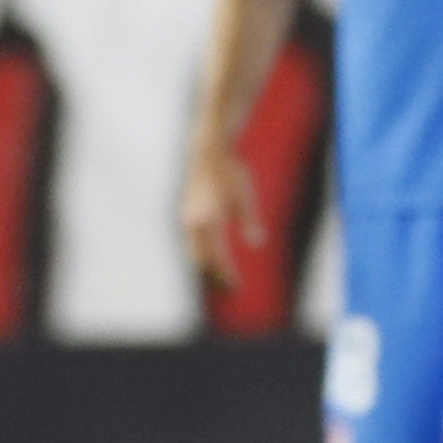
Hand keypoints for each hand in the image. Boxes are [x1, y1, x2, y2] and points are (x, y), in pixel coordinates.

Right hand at [180, 145, 263, 288]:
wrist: (207, 152)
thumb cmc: (231, 172)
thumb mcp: (245, 195)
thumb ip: (249, 220)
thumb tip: (257, 243)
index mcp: (208, 219)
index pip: (216, 256)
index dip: (225, 274)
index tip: (237, 286)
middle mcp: (193, 222)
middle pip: (200, 260)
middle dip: (214, 277)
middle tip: (231, 290)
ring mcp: (186, 218)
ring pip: (193, 252)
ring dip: (206, 268)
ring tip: (222, 278)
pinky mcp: (185, 214)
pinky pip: (191, 242)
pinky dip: (201, 255)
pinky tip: (213, 259)